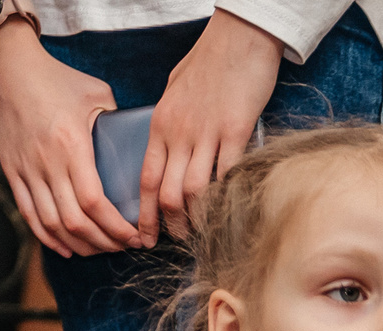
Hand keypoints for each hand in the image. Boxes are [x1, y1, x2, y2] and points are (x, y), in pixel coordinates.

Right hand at [0, 18, 138, 256]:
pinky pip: (29, 215)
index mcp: (71, 145)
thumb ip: (117, 120)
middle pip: (75, 222)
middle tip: (126, 246)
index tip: (136, 236)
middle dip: (104, 242)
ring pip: (52, 224)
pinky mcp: (11, 171)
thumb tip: (138, 143)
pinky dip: (48, 237)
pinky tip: (67, 247)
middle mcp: (47, 163)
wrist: (5, 67)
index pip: (94, 203)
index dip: (116, 228)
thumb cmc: (55, 77)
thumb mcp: (96, 93)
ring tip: (101, 249)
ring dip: (79, 244)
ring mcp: (26, 170)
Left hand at [138, 9, 280, 246]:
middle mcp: (179, 133)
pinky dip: (227, 198)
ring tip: (201, 234)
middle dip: (170, 224)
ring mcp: (207, 134)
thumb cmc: (209, 61)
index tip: (146, 234)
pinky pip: (227, 174)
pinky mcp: (236, 131)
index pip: (145, 178)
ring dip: (196, 219)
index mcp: (160, 124)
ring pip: (194, 190)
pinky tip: (229, 211)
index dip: (145, 213)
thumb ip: (170, 123)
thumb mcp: (174, 91)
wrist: (238, 38)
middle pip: (167, 192)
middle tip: (177, 241)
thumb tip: (170, 146)